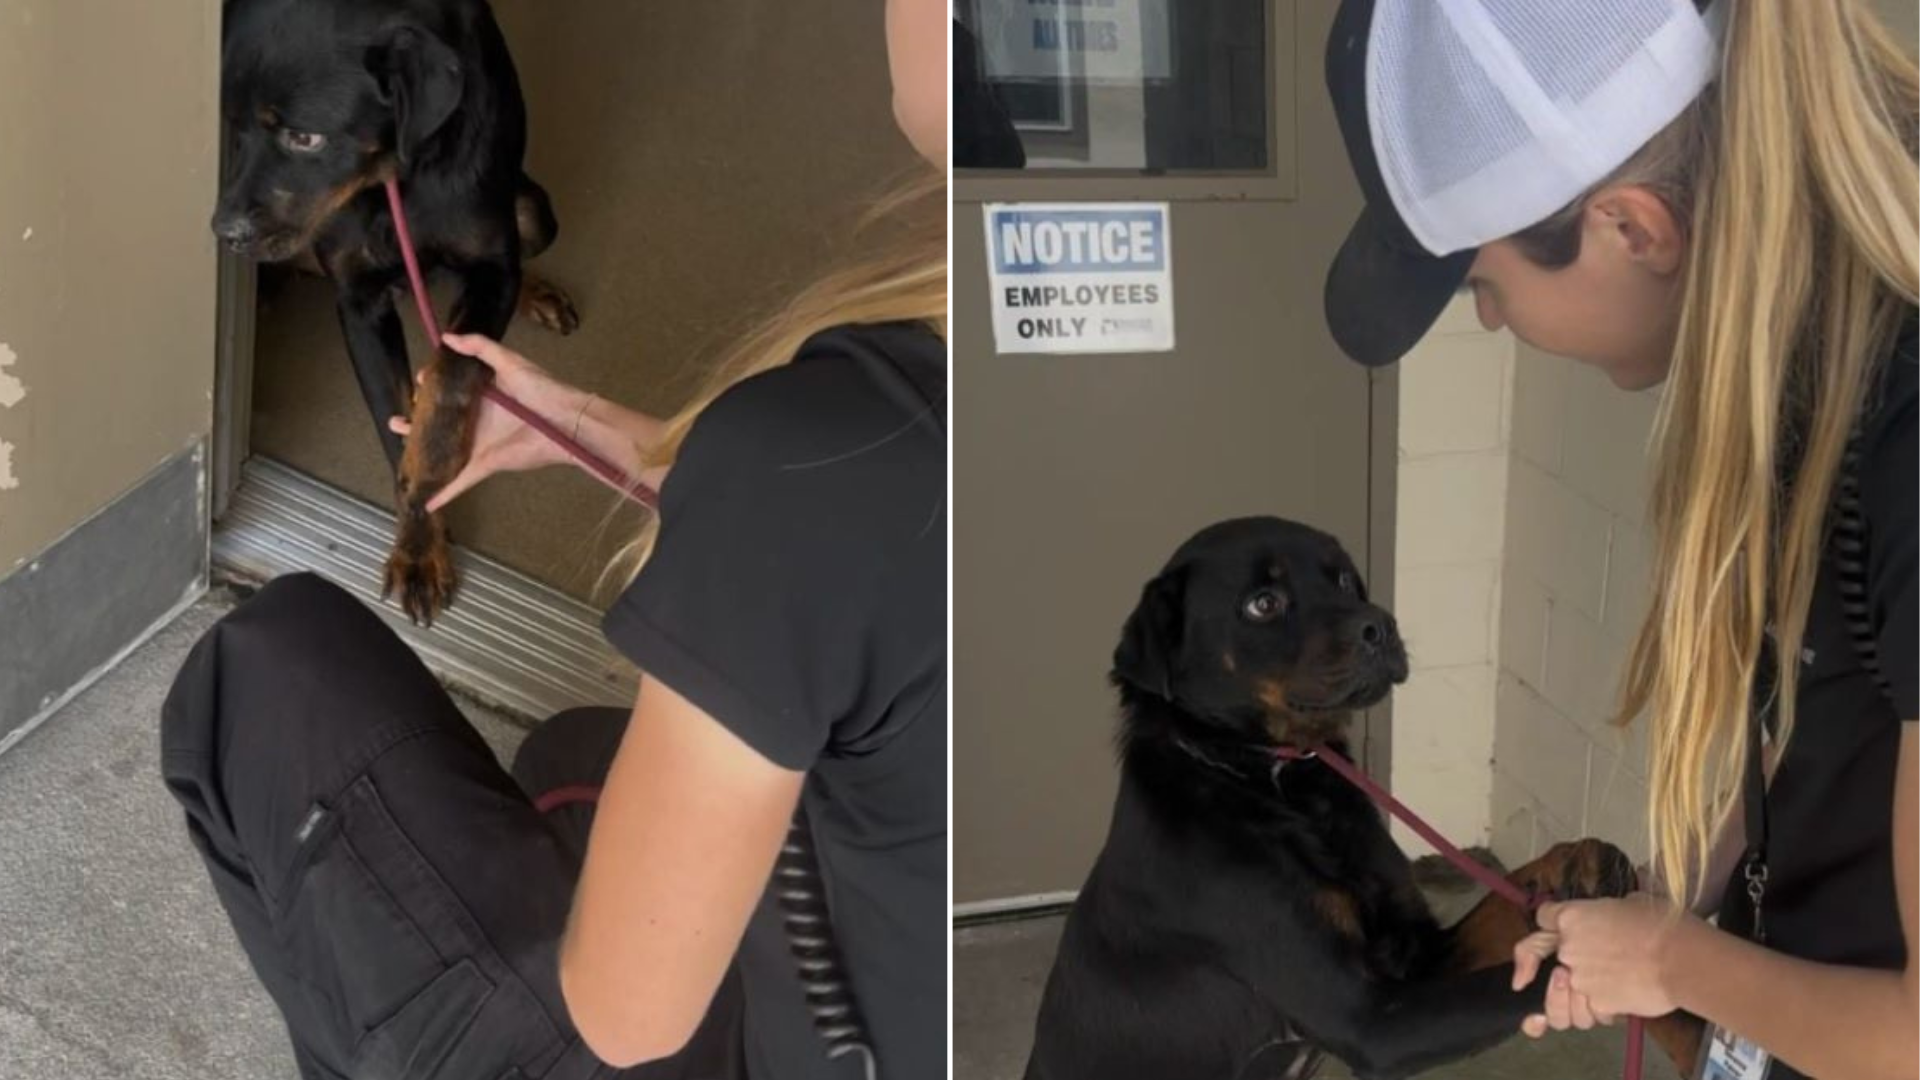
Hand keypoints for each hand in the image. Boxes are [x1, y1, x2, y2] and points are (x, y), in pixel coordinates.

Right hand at [390, 333, 591, 511]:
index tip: (420, 379)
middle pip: (440, 419)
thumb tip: (448, 338)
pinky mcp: (485, 462)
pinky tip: (428, 502)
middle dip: (418, 417)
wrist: (564, 421)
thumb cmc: (541, 389)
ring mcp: (479, 442)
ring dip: (420, 446)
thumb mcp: (510, 362)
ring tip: (397, 435)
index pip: (450, 388)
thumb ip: (481, 348)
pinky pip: (461, 481)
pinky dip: (446, 493)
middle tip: (397, 417)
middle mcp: (477, 418)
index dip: (433, 384)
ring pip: (443, 447)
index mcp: (482, 394)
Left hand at [1514, 894, 1684, 1036]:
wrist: (1683, 960)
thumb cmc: (1664, 925)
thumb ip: (1607, 912)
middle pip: (1546, 965)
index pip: (1542, 919)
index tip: (1550, 938)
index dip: (1549, 927)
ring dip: (1572, 1002)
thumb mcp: (1631, 902)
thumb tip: (1612, 918)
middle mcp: (1568, 949)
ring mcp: (1579, 980)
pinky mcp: (1597, 1005)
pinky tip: (1619, 1004)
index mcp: (1572, 917)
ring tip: (1593, 995)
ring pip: (1560, 1001)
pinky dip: (1602, 1013)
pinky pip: (1590, 1015)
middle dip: (1562, 971)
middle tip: (1582, 973)